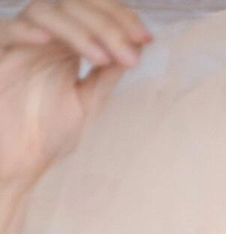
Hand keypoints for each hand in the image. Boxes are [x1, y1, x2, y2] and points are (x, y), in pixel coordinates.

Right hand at [0, 0, 152, 186]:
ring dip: (80, 30)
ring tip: (103, 58)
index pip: (94, 11)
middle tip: (131, 50)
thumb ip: (107, 75)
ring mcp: (22, 42)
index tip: (146, 39)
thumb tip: (136, 49)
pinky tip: (51, 42)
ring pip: (48, 11)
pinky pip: (10, 30)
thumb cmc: (47, 134)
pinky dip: (31, 30)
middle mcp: (46, 36)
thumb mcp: (88, 102)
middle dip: (108, 23)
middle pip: (75, 5)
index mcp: (67, 44)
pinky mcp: (0, 52)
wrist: (17, 161)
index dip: (121, 17)